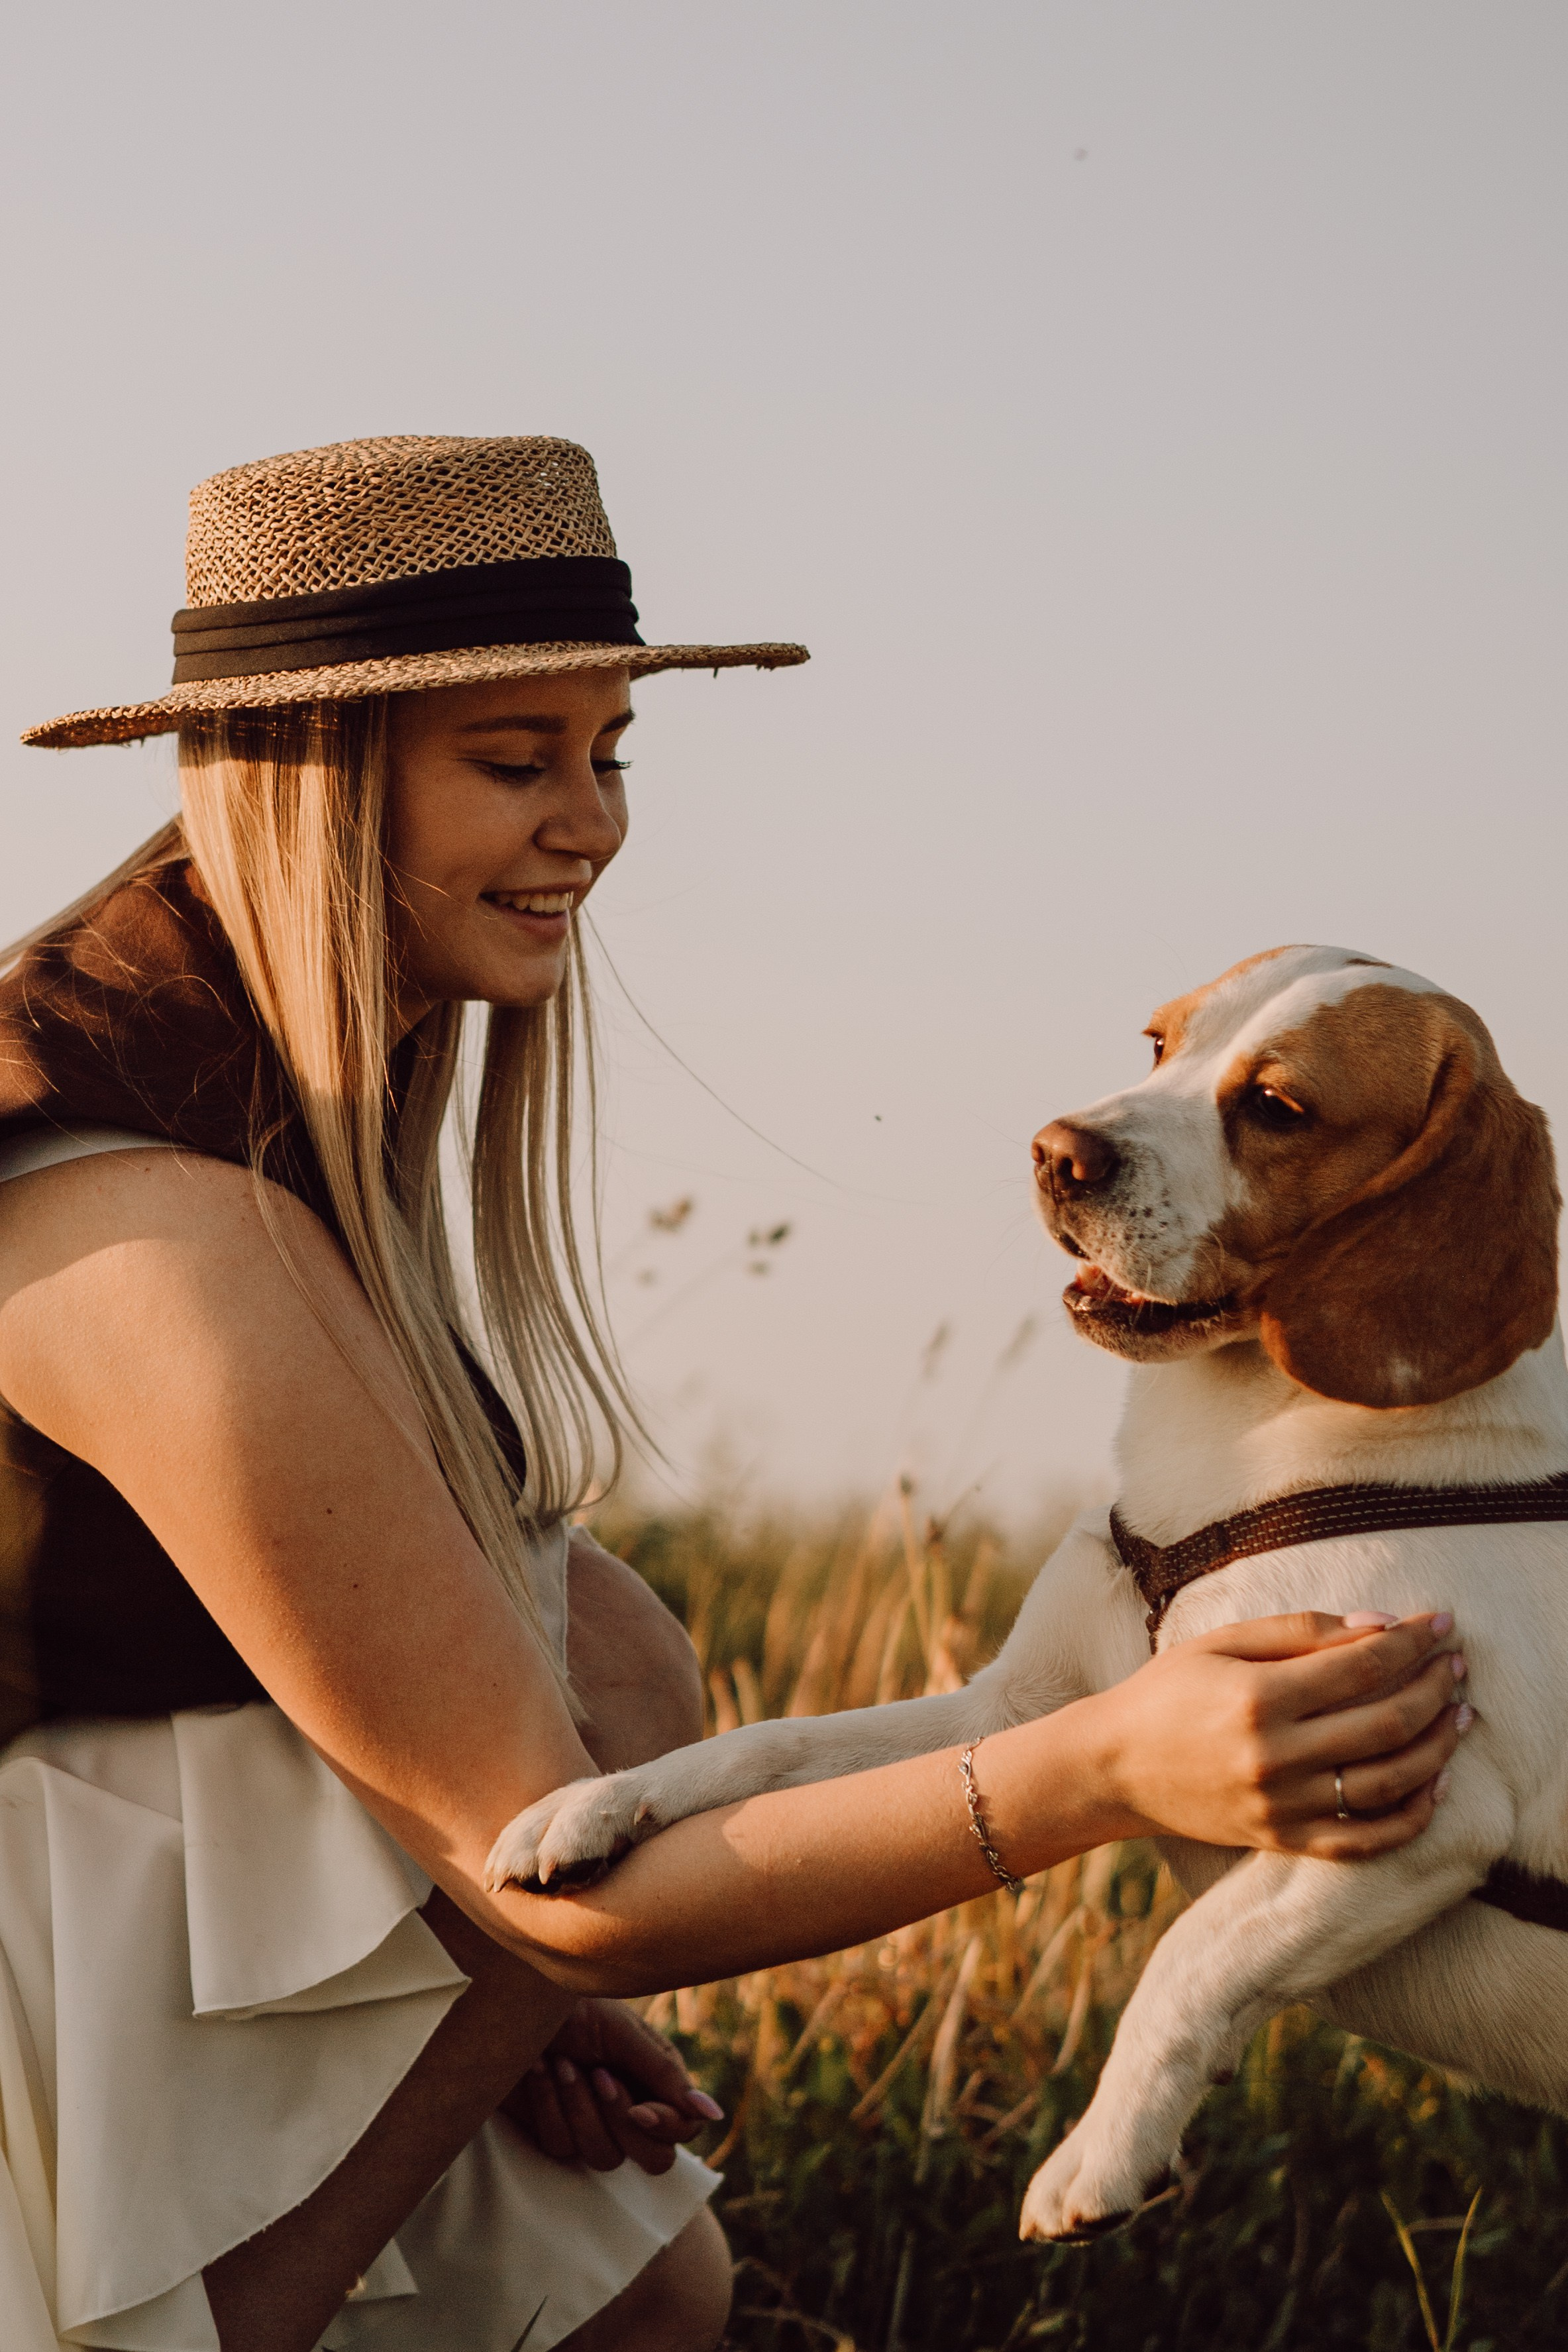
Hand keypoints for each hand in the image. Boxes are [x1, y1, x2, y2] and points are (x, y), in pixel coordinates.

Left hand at [501, 1996, 722, 2173]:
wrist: (512, 2002)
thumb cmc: (573, 2005)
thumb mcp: (622, 2032)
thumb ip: (665, 2075)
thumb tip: (713, 2115)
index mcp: (656, 2078)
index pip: (685, 2129)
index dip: (667, 2127)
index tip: (639, 2109)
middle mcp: (631, 2107)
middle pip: (654, 2160)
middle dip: (622, 2122)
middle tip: (599, 2076)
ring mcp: (593, 2124)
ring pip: (604, 2157)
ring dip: (580, 2109)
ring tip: (563, 2063)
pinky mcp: (556, 2132)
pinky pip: (561, 2147)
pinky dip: (549, 2106)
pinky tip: (538, 2070)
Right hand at [1093, 1611, 1469, 1859]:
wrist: (1115, 1766)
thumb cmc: (1168, 1691)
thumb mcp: (1222, 1642)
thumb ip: (1300, 1630)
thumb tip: (1379, 1625)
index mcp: (1259, 1696)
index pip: (1362, 1666)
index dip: (1411, 1642)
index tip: (1439, 1623)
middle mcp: (1276, 1755)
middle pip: (1387, 1721)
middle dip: (1434, 1687)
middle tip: (1455, 1665)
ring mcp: (1283, 1805)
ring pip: (1390, 1781)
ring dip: (1437, 1746)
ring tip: (1458, 1715)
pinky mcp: (1284, 1839)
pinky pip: (1366, 1838)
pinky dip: (1411, 1816)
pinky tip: (1433, 1784)